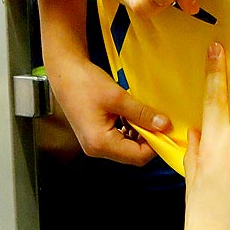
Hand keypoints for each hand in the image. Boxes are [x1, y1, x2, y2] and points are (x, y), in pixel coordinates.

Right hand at [45, 57, 171, 165]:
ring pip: (126, 146)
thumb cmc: (85, 83)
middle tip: (155, 118)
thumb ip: (142, 113)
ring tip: (139, 112)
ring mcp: (94, 143)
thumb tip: (163, 125)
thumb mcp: (118, 97)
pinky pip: (118, 138)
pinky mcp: (95, 135)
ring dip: (138, 131)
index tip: (164, 128)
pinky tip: (129, 112)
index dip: (155, 144)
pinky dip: (128, 128)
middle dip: (147, 137)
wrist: (64, 72)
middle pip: (132, 154)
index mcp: (100, 143)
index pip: (137, 157)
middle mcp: (96, 149)